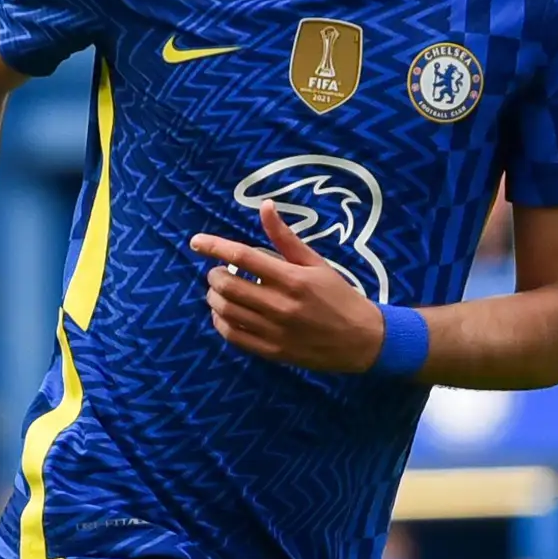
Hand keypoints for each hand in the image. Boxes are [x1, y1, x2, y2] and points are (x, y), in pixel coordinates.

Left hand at [193, 204, 385, 373]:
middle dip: (213, 274)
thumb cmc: (338, 295)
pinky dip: (221, 322)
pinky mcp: (272, 352)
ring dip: (214, 297)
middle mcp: (281, 305)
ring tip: (219, 291)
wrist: (361, 340)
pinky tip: (225, 314)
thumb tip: (264, 206)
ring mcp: (275, 331)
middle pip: (228, 285)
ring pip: (226, 311)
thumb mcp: (316, 262)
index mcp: (292, 278)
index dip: (215, 247)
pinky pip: (233, 336)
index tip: (196, 242)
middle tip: (217, 271)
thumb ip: (285, 238)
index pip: (243, 257)